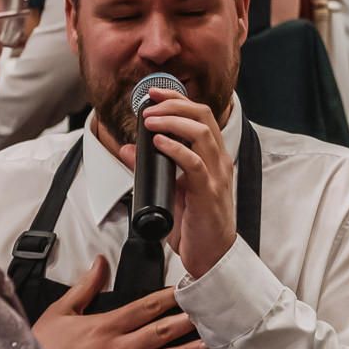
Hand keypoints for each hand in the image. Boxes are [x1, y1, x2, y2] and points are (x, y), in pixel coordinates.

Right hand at [32, 257, 209, 348]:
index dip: (169, 298)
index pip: (145, 308)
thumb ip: (84, 288)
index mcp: (104, 327)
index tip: (188, 291)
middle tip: (211, 316)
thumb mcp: (58, 313)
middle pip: (160, 333)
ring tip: (208, 346)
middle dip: (187, 323)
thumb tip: (99, 262)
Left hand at [119, 89, 235, 278]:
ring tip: (149, 120)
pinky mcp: (208, 192)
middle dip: (174, 103)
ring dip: (172, 121)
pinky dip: (174, 148)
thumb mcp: (170, 190)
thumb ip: (152, 168)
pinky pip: (193, 163)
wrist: (212, 256)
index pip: (201, 116)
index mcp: (213, 157)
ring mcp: (216, 175)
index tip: (154, 93)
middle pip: (203, 116)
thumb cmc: (195, 225)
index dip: (178, 99)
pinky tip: (158, 142)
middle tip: (148, 103)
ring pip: (200, 133)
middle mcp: (219, 161)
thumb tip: (129, 149)